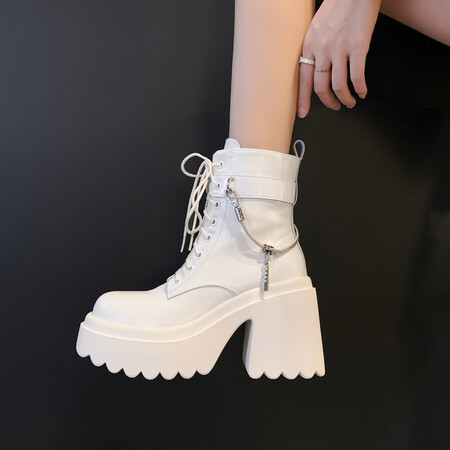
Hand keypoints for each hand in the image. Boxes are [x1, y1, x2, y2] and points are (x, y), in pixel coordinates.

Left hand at [298, 0, 380, 117]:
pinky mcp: (358, 46)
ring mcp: (339, 48)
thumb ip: (315, 48)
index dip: (303, 99)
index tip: (303, 112)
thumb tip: (316, 69)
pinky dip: (360, 89)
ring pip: (338, 86)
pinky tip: (362, 92)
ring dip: (344, 99)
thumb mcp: (316, 28)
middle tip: (335, 107)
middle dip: (328, 102)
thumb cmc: (338, 6)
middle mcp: (321, 49)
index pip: (303, 79)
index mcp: (309, 45)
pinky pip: (357, 76)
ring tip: (349, 102)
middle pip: (320, 87)